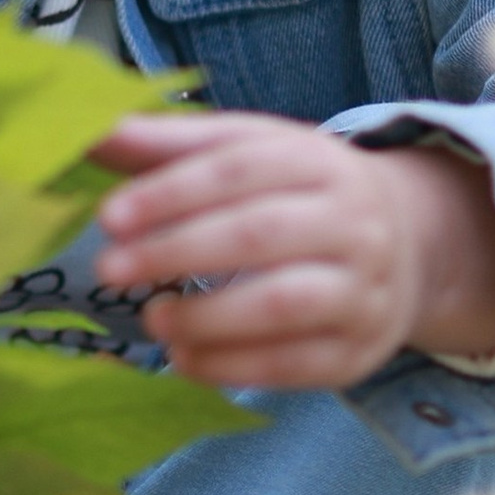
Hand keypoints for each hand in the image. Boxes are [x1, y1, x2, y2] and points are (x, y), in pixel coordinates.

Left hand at [89, 111, 494, 390]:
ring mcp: (363, 289)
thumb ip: (167, 146)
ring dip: (208, 316)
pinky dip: (233, 365)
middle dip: (178, 251)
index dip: (171, 191)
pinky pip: (297, 365)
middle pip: (260, 234)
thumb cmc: (297, 194)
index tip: (110, 215)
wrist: (408, 246)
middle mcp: (351, 221)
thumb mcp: (246, 154)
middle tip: (111, 268)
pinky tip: (183, 358)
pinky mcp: (359, 352)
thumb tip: (86, 129)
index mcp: (317, 159)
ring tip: (151, 319)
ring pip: (285, 303)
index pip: (239, 169)